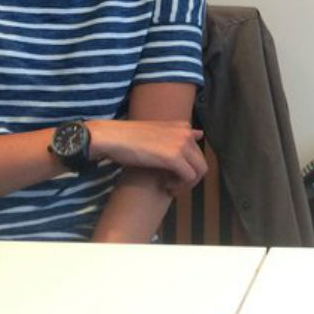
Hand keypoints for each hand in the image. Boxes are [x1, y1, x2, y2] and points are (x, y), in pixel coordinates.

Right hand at [87, 120, 207, 191]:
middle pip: (201, 162)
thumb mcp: (157, 132)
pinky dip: (179, 186)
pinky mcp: (174, 157)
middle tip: (173, 185)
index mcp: (183, 126)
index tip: (174, 173)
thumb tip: (199, 133)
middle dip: (190, 178)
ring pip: (199, 171)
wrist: (111, 138)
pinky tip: (166, 187)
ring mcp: (181, 144)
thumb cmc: (128, 137)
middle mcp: (186, 133)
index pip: (198, 151)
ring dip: (186, 184)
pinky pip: (189, 177)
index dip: (188, 166)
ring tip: (170, 187)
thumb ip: (178, 134)